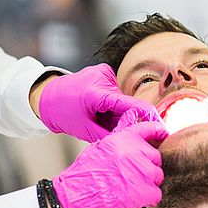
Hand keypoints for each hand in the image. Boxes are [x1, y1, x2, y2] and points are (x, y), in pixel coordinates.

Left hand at [38, 64, 159, 141]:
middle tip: (111, 128)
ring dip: (116, 110)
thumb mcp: (85, 129)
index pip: (130, 104)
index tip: (160, 124)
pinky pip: (114, 91)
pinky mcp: (103, 70)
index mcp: (97, 93)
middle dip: (123, 118)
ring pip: (120, 98)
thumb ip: (110, 134)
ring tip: (98, 116)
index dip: (147, 115)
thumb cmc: (62, 113)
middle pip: (125, 103)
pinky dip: (110, 102)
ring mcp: (103, 72)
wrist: (46, 96)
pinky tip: (97, 106)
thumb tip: (130, 138)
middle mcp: (103, 78)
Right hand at [52, 118, 167, 207]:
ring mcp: (141, 171)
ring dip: (148, 183)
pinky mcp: (144, 191)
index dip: (158, 131)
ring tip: (130, 188)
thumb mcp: (99, 148)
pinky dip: (148, 198)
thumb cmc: (83, 176)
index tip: (163, 132)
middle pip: (155, 156)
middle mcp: (135, 152)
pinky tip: (134, 199)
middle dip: (147, 166)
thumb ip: (119, 144)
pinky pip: (156, 193)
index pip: (148, 128)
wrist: (75, 196)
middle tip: (133, 175)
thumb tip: (131, 144)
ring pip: (157, 175)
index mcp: (123, 139)